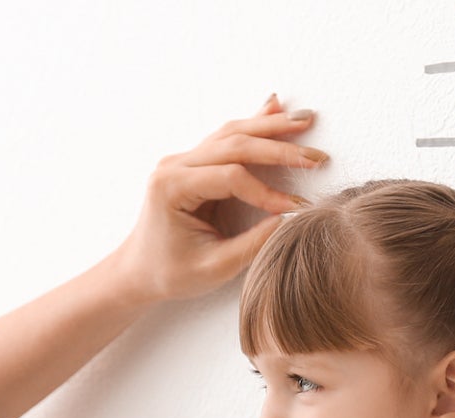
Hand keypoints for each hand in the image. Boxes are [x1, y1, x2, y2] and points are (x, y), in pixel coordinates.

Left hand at [102, 94, 328, 306]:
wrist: (137, 271)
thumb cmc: (169, 273)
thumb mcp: (213, 268)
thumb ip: (251, 245)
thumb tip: (289, 220)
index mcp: (172, 188)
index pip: (231, 177)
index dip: (267, 191)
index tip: (295, 209)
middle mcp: (174, 165)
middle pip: (234, 144)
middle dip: (279, 148)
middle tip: (317, 157)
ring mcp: (182, 160)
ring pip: (232, 133)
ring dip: (271, 126)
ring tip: (306, 121)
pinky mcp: (193, 162)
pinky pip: (226, 137)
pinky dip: (254, 124)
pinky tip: (275, 107)